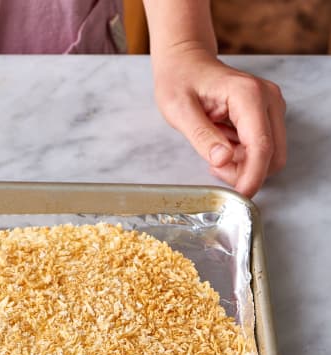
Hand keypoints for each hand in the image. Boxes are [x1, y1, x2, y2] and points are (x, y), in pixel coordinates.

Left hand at [152, 44, 285, 196]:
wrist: (185, 62)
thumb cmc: (179, 81)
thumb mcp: (179, 111)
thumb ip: (202, 137)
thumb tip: (224, 160)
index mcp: (248, 95)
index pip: (261, 145)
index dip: (253, 175)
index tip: (240, 195)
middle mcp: (268, 99)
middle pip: (273, 154)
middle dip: (247, 171)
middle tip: (213, 166)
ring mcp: (270, 106)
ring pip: (270, 154)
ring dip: (244, 164)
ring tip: (213, 151)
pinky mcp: (266, 114)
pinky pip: (262, 147)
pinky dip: (243, 155)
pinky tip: (220, 145)